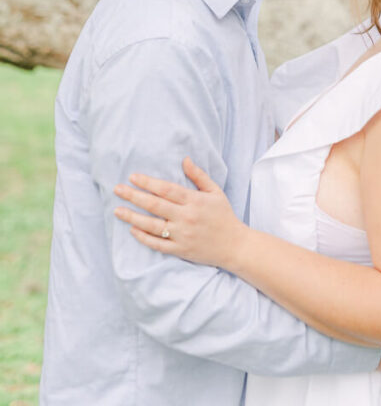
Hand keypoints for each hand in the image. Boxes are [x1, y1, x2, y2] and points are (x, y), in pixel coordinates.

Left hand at [114, 157, 244, 269]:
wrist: (235, 245)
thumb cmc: (224, 215)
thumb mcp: (215, 191)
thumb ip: (198, 176)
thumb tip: (184, 159)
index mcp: (194, 201)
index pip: (166, 189)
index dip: (148, 182)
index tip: (133, 177)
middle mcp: (186, 217)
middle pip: (155, 205)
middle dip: (134, 196)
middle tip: (117, 189)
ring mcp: (182, 235)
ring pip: (152, 225)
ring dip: (132, 217)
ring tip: (118, 210)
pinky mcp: (180, 250)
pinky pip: (158, 244)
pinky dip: (143, 238)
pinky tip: (132, 230)